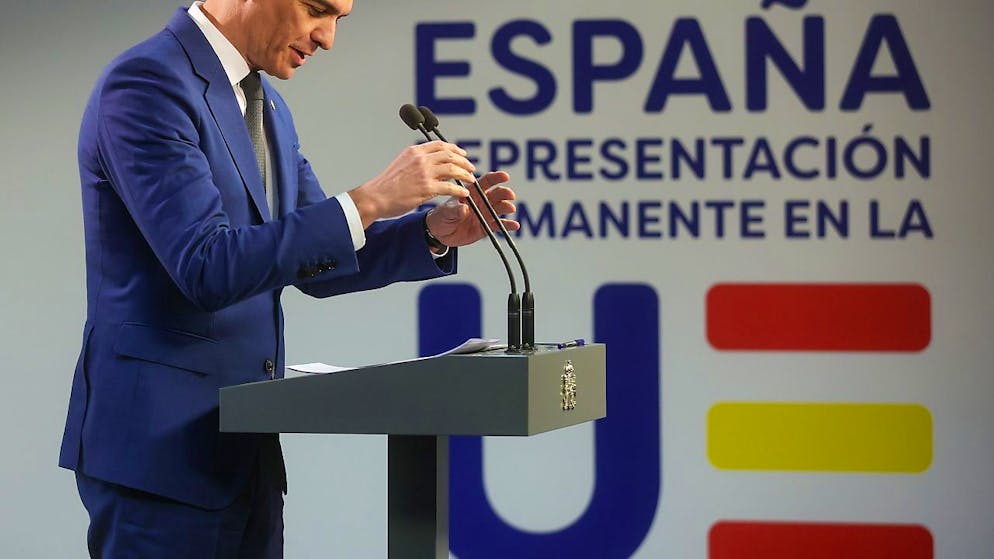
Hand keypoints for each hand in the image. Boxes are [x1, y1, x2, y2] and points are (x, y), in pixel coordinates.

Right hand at [348, 141, 474, 226]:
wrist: (375, 197)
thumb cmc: (386, 185)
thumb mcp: (401, 164)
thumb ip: (416, 161)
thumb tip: (431, 163)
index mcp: (414, 151)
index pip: (440, 145)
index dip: (455, 149)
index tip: (462, 154)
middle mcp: (420, 159)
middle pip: (450, 155)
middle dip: (464, 161)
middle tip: (471, 167)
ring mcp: (424, 173)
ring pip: (453, 169)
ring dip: (465, 174)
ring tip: (471, 180)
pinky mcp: (427, 188)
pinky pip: (450, 187)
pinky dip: (460, 190)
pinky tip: (464, 193)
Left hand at [425, 171, 518, 247]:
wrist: (439, 233)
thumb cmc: (442, 216)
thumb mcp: (445, 212)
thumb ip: (455, 210)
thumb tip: (464, 209)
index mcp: (472, 193)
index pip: (485, 182)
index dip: (495, 178)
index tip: (505, 176)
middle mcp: (481, 202)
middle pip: (496, 194)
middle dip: (504, 193)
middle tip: (509, 194)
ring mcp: (485, 214)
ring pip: (499, 208)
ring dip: (506, 207)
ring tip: (510, 208)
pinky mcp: (486, 228)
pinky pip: (498, 225)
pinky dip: (507, 225)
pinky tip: (515, 225)